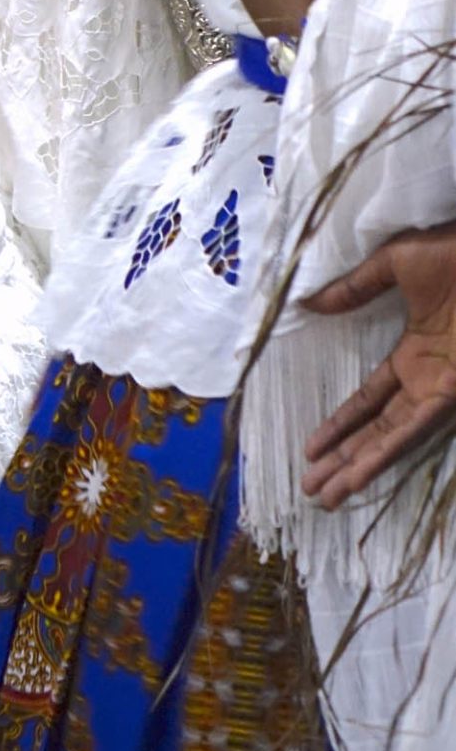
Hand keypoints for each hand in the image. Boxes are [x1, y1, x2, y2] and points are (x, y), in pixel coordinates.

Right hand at [300, 222, 455, 507]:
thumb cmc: (453, 254)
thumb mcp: (397, 263)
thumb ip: (356, 287)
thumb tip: (309, 303)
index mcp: (414, 354)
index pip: (369, 400)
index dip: (341, 424)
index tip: (311, 448)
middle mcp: (426, 383)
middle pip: (377, 431)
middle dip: (343, 460)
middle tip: (309, 490)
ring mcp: (441, 393)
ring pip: (392, 441)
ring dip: (359, 470)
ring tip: (324, 497)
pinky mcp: (452, 396)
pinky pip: (414, 432)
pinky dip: (385, 453)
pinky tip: (360, 473)